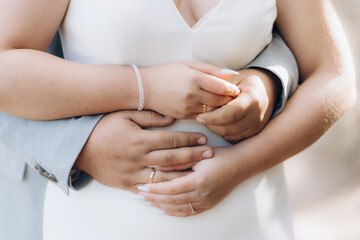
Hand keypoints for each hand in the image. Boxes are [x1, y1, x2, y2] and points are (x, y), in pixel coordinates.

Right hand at [74, 111, 213, 192]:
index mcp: (138, 140)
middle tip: (209, 154)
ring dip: (185, 173)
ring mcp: (133, 174)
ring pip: (165, 176)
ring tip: (200, 169)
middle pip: (172, 159)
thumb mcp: (124, 115)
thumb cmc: (102, 128)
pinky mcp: (127, 185)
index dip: (189, 140)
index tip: (203, 139)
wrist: (79, 148)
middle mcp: (138, 159)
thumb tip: (171, 118)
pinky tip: (179, 185)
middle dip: (193, 156)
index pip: (171, 140)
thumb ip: (149, 116)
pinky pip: (151, 188)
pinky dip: (166, 188)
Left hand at [137, 147, 242, 216]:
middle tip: (139, 196)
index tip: (142, 187)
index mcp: (199, 180)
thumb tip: (158, 167)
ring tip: (148, 202)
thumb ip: (179, 162)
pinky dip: (175, 212)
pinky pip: (189, 212)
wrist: (241, 164)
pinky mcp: (209, 204)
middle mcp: (202, 194)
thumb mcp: (199, 155)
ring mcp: (206, 201)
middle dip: (154, 199)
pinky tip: (165, 209)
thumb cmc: (220, 156)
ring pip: (179, 208)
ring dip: (161, 206)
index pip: (171, 188)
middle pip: (172, 201)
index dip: (155, 189)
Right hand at [141, 62, 239, 118]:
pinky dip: (208, 113)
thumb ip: (210, 69)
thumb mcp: (188, 65)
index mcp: (195, 78)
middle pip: (220, 101)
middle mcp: (192, 94)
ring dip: (220, 108)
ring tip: (222, 103)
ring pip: (212, 110)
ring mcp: (187, 106)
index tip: (235, 90)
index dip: (232, 89)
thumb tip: (229, 75)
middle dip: (229, 100)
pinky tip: (208, 108)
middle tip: (232, 98)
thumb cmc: (167, 73)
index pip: (222, 87)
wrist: (145, 88)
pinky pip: (202, 116)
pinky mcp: (183, 116)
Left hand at [196, 68, 280, 142]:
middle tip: (201, 118)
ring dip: (216, 129)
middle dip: (211, 125)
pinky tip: (218, 124)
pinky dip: (223, 133)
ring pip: (230, 135)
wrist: (267, 88)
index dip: (213, 117)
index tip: (200, 117)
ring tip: (208, 120)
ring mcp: (257, 126)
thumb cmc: (246, 81)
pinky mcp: (254, 132)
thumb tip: (206, 106)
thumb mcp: (234, 78)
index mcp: (252, 99)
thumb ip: (219, 90)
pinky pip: (234, 138)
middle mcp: (257, 115)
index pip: (230, 113)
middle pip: (229, 127)